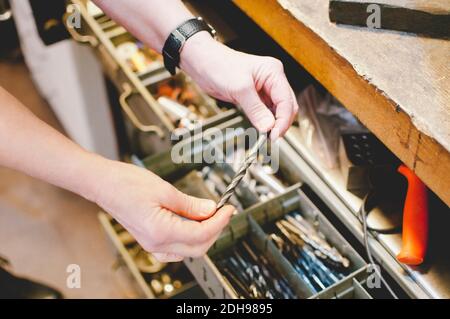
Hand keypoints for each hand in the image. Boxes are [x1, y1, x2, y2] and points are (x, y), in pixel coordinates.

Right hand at [93, 160, 234, 261]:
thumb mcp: (164, 190)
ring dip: (204, 235)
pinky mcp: (150, 241)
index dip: (219, 222)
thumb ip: (190, 204)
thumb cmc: (126, 184)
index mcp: (160, 231)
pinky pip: (176, 249)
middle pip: (198, 247)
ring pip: (188, 250)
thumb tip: (211, 210)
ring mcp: (152, 245)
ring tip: (211, 215)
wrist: (103, 184)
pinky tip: (193, 223)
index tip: (228, 209)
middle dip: (215, 230)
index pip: (201, 234)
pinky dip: (189, 238)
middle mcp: (156, 244)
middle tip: (223, 212)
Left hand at [180, 32, 298, 139]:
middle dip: (281, 123)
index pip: (286, 101)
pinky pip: (265, 111)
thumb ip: (255, 109)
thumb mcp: (239, 88)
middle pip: (286, 106)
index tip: (274, 135)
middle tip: (271, 138)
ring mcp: (264, 88)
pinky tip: (260, 128)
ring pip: (277, 110)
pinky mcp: (255, 96)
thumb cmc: (219, 66)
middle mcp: (272, 79)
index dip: (283, 120)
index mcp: (273, 72)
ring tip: (265, 135)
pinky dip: (265, 121)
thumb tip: (268, 126)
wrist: (202, 63)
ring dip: (273, 123)